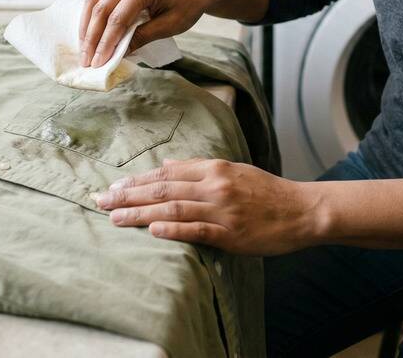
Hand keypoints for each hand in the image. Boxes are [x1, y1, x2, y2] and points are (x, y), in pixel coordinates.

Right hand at [79, 0, 210, 67]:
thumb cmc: (188, 6)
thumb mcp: (169, 26)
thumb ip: (142, 38)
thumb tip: (117, 54)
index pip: (118, 18)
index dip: (106, 42)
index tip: (99, 63)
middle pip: (101, 9)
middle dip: (91, 38)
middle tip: (86, 61)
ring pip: (94, 1)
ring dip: (86, 27)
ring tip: (84, 51)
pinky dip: (92, 17)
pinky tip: (89, 34)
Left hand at [91, 159, 322, 255]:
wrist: (302, 210)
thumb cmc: (267, 193)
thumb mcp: (235, 172)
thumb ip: (201, 171)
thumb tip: (168, 168)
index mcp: (214, 168)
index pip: (166, 173)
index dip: (136, 180)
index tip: (112, 188)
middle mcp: (215, 185)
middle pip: (162, 188)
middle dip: (128, 196)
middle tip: (100, 202)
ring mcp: (223, 209)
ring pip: (173, 208)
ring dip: (140, 213)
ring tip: (115, 218)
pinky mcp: (231, 233)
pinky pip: (197, 230)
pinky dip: (172, 229)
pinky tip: (152, 230)